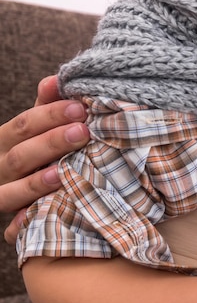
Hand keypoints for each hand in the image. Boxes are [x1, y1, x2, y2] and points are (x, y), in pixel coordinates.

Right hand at [1, 75, 88, 242]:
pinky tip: (38, 215)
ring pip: (13, 189)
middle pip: (22, 154)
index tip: (79, 107)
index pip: (23, 124)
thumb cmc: (33, 151)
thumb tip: (57, 79)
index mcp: (5, 140)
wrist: (5, 184)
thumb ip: (46, 107)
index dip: (50, 115)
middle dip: (51, 143)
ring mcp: (2, 193)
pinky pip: (14, 223)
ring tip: (62, 171)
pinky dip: (24, 221)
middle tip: (83, 132)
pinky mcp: (10, 219)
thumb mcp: (35, 128)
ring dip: (37, 182)